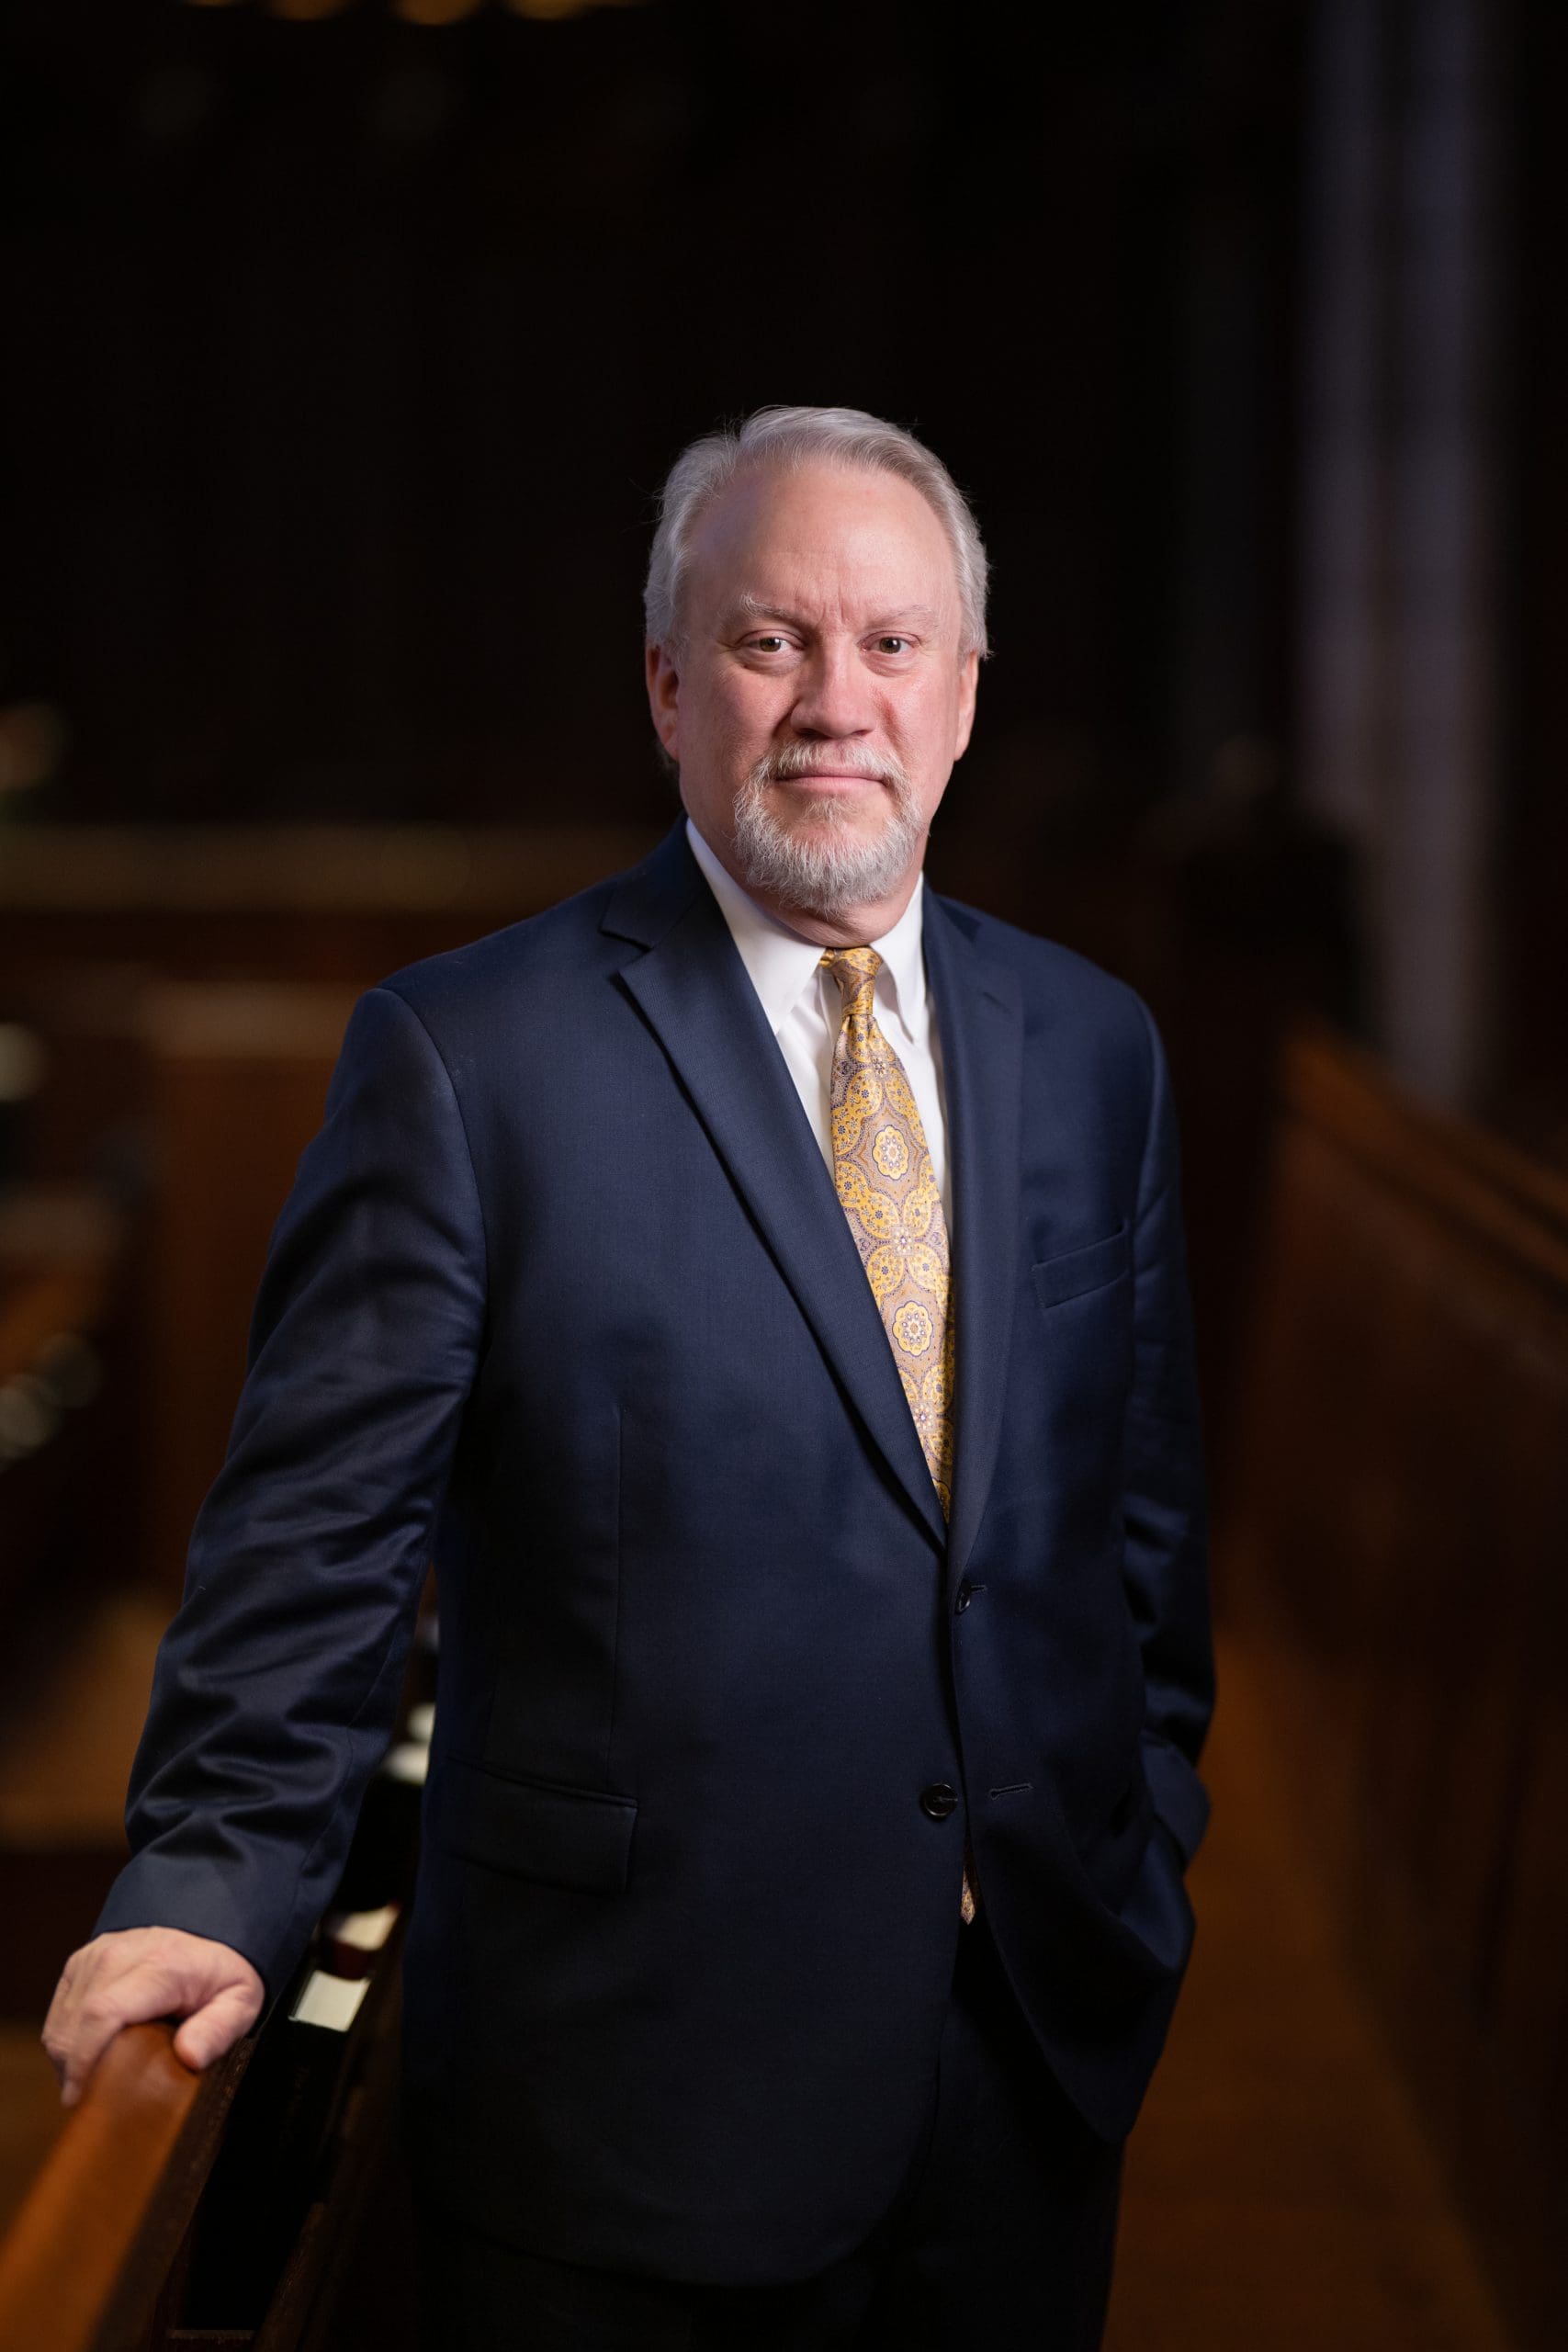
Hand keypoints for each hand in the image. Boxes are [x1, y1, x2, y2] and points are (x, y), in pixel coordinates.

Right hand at [42, 1927, 265, 2107]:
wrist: (209, 1929)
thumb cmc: (222, 1975)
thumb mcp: (240, 2002)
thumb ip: (218, 2030)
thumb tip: (189, 2057)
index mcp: (160, 1966)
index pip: (103, 2013)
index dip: (85, 2061)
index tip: (82, 2098)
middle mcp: (120, 1954)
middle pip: (75, 2024)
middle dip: (74, 2070)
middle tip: (92, 2100)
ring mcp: (95, 1955)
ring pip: (60, 2021)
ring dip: (68, 2058)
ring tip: (94, 2079)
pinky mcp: (81, 1962)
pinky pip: (59, 2011)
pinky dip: (66, 2040)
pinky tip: (89, 2055)